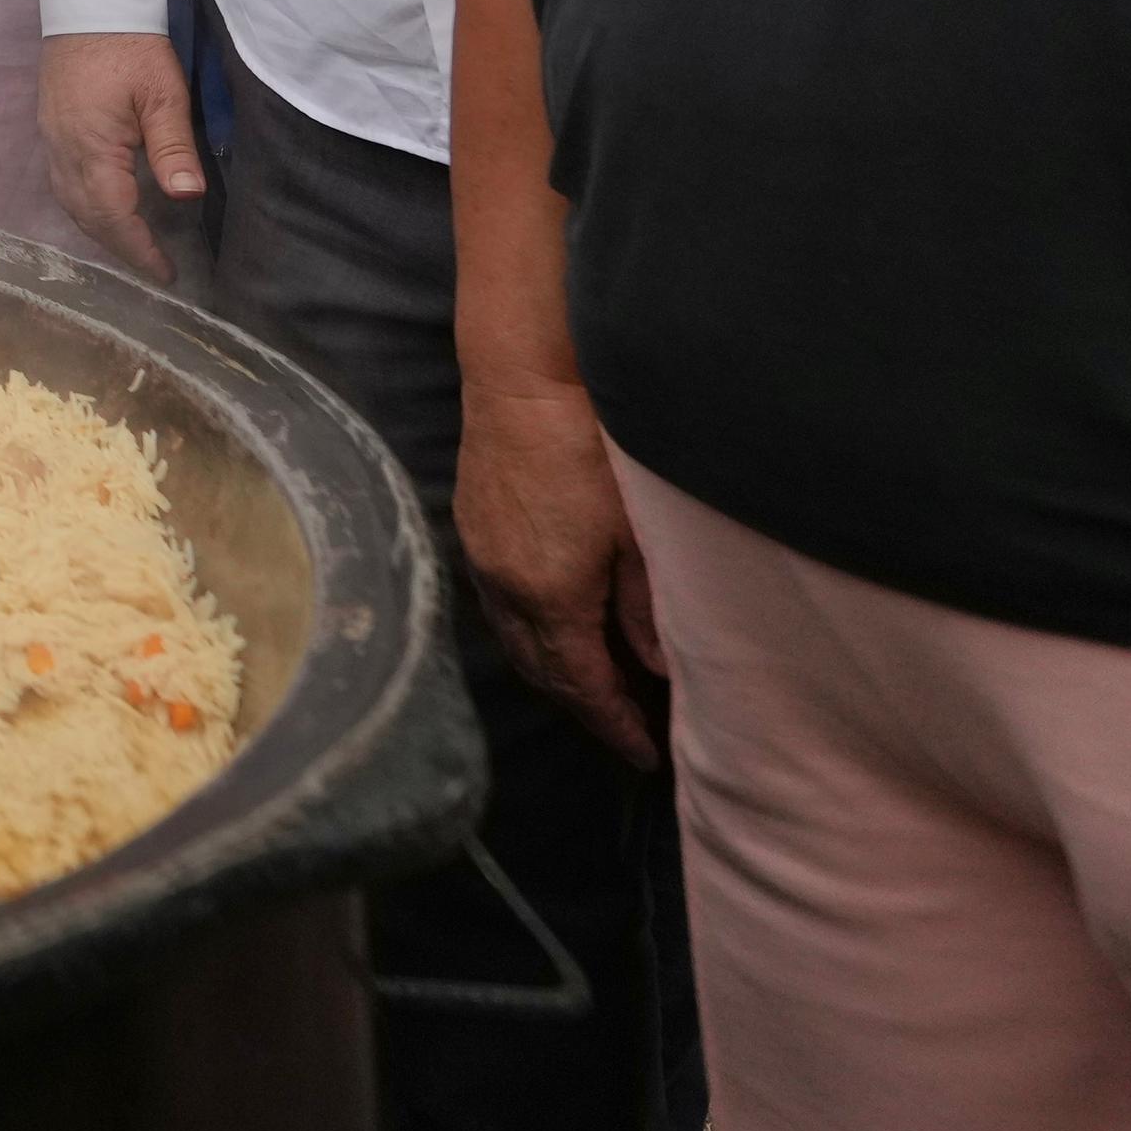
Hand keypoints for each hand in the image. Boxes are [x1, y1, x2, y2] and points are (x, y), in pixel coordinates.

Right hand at [39, 31, 206, 279]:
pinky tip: (105, 207)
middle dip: (120, 248)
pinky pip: (63, 184)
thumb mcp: (164, 93)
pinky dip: (86, 208)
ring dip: (100, 230)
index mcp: (93, 148)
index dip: (139, 249)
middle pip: (87, 217)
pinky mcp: (51, 128)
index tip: (167, 273)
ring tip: (132, 245)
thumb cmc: (132, 46)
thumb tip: (187, 196)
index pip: (114, 216)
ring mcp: (52, 140)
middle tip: (154, 267)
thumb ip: (173, 147)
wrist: (88, 3)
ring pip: (70, 203)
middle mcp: (64, 152)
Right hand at [458, 377, 668, 767]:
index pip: (583, 683)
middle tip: (626, 726)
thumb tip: (658, 668)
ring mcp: (482, 556)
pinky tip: (558, 625)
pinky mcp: (472, 527)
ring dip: (554, 671)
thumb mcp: (636, 532)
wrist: (523, 376)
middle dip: (583, 706)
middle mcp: (505, 586)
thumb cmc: (591, 445)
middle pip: (542, 671)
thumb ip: (644, 606)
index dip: (615, 724)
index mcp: (550, 594)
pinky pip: (500, 606)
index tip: (645, 753)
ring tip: (596, 684)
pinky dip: (531, 633)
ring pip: (515, 641)